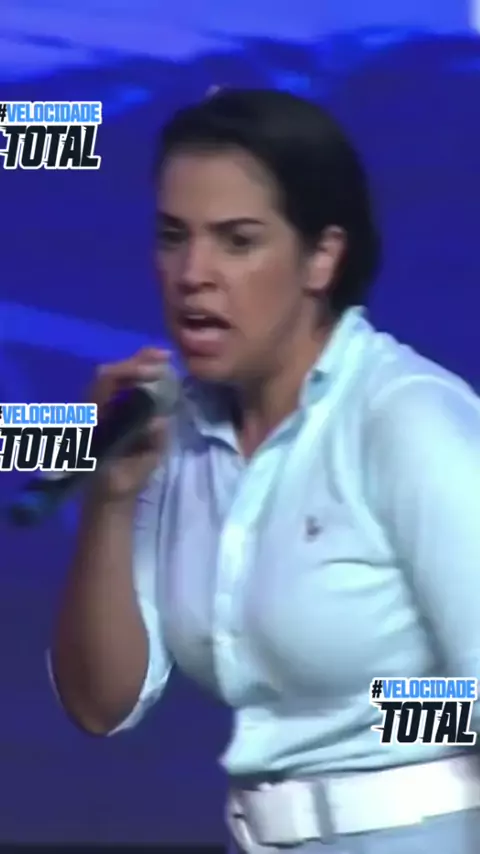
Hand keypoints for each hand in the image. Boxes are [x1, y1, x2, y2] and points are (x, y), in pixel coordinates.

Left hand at [87, 347, 171, 501]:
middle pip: (110, 373)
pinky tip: (158, 373)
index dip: (130, 371)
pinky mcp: (107, 411)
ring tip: (164, 359)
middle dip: (138, 362)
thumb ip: (149, 446)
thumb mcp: (139, 468)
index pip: (106, 382)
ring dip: (139, 366)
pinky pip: (121, 387)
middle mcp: (92, 408)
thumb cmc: (119, 482)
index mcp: (95, 419)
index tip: (155, 371)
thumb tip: (159, 420)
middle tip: (165, 357)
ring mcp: (98, 409)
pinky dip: (139, 376)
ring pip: (115, 377)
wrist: (106, 495)